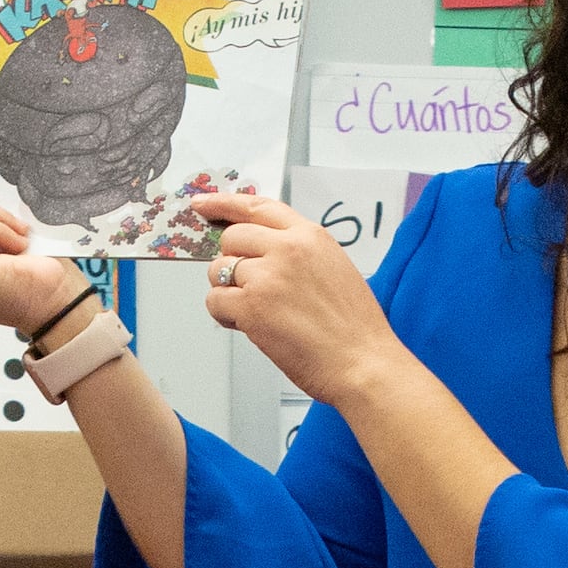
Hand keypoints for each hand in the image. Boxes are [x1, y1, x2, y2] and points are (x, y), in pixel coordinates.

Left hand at [188, 188, 398, 409]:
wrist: (364, 364)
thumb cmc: (354, 329)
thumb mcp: (334, 269)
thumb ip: (298, 253)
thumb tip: (260, 252)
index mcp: (310, 236)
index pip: (257, 208)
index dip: (223, 204)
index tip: (203, 205)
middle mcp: (287, 249)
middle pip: (232, 238)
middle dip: (231, 261)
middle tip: (248, 286)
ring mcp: (267, 276)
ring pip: (218, 270)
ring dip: (229, 291)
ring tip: (259, 312)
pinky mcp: (252, 307)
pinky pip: (215, 301)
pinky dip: (225, 316)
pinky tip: (250, 326)